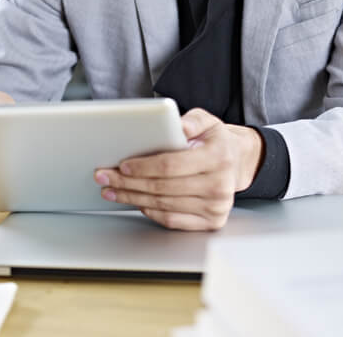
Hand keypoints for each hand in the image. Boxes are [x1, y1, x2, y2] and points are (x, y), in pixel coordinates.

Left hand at [93, 108, 262, 230]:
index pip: (172, 165)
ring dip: (133, 198)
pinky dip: (150, 211)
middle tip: (105, 177)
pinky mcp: (212, 222)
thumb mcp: (207, 121)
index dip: (143, 166)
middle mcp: (220, 185)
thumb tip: (175, 126)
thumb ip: (191, 121)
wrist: (237, 163)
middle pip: (163, 187)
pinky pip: (173, 219)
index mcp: (218, 157)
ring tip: (112, 190)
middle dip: (128, 183)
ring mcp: (217, 207)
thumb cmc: (215, 141)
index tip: (122, 165)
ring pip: (164, 205)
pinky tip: (136, 202)